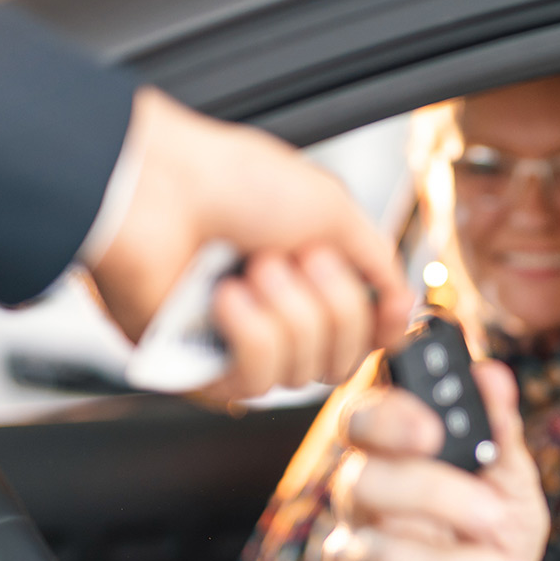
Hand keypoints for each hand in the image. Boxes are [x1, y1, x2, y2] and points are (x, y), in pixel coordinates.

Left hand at [88, 87, 413, 397]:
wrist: (156, 185)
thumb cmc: (230, 180)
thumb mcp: (334, 209)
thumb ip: (379, 265)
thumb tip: (403, 309)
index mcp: (307, 277)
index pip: (363, 335)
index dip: (379, 327)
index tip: (386, 309)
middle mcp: (275, 314)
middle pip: (342, 360)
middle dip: (331, 303)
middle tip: (296, 254)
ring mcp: (235, 344)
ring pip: (302, 374)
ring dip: (287, 311)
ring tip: (251, 266)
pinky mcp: (196, 369)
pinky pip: (254, 380)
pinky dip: (250, 332)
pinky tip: (226, 296)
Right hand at [324, 360, 546, 560]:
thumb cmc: (496, 532)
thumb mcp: (510, 479)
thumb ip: (498, 429)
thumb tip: (492, 374)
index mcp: (390, 451)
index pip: (363, 419)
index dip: (388, 419)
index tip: (433, 430)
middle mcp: (358, 495)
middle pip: (365, 482)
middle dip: (437, 496)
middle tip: (495, 514)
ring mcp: (350, 553)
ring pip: (390, 556)